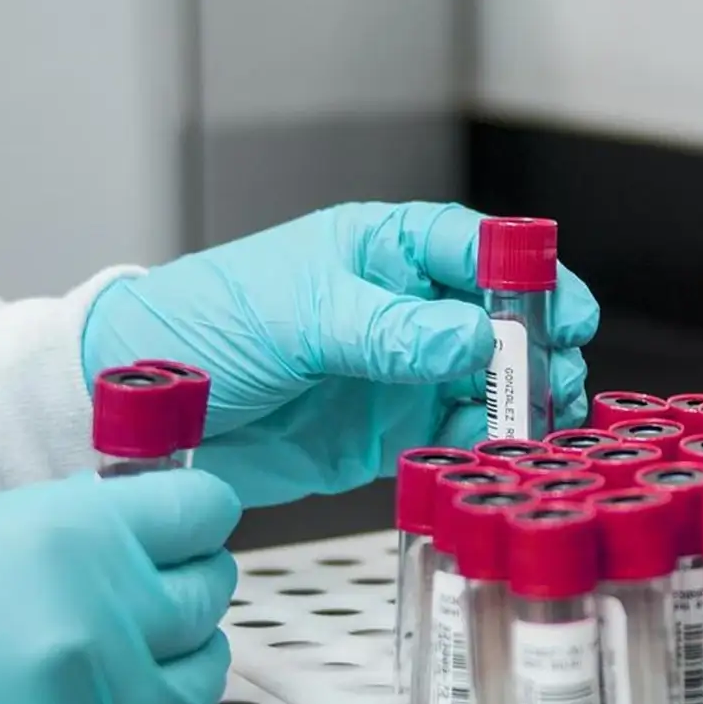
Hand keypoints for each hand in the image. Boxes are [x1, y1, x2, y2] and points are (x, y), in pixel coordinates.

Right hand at [0, 469, 239, 703]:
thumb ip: (62, 538)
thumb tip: (128, 543)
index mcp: (71, 535)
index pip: (201, 514)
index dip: (196, 523)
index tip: (192, 532)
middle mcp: (96, 619)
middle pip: (207, 597)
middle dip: (186, 594)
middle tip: (163, 601)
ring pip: (197, 685)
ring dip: (180, 671)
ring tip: (149, 668)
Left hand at [81, 202, 599, 507]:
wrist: (136, 409)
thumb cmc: (201, 327)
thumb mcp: (301, 317)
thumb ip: (392, 330)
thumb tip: (475, 337)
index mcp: (380, 252)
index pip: (476, 249)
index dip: (528, 276)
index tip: (565, 311)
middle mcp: (400, 308)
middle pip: (497, 321)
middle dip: (535, 350)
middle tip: (555, 382)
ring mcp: (396, 372)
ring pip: (484, 383)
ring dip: (514, 404)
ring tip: (526, 428)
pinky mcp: (384, 433)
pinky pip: (450, 436)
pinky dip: (476, 446)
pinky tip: (484, 454)